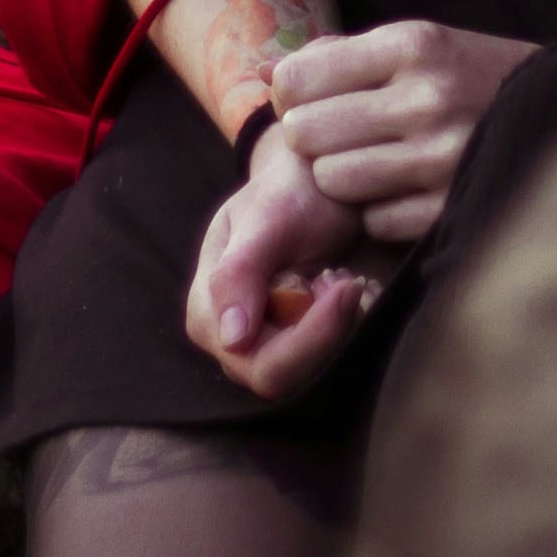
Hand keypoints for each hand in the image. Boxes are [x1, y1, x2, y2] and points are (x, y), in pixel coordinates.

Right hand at [185, 125, 374, 404]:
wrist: (312, 180)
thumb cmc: (287, 190)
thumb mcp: (266, 215)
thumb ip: (240, 271)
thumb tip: (232, 338)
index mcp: (208, 313)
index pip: (262, 365)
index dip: (311, 337)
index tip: (347, 286)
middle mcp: (230, 341)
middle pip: (286, 376)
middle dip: (326, 330)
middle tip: (344, 278)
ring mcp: (262, 347)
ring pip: (312, 372)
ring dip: (339, 326)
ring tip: (341, 275)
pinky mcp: (294, 346)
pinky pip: (328, 359)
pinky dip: (348, 324)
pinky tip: (345, 286)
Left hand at [268, 19, 539, 245]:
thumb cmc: (470, 77)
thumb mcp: (419, 45)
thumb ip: (344, 57)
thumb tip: (268, 77)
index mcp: (413, 44)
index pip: (299, 77)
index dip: (290, 92)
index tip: (305, 98)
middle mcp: (427, 97)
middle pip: (306, 132)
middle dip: (311, 137)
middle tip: (334, 135)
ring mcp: (441, 155)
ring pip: (333, 181)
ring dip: (342, 177)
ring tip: (369, 163)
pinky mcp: (451, 205)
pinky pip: (375, 220)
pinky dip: (381, 210)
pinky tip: (404, 190)